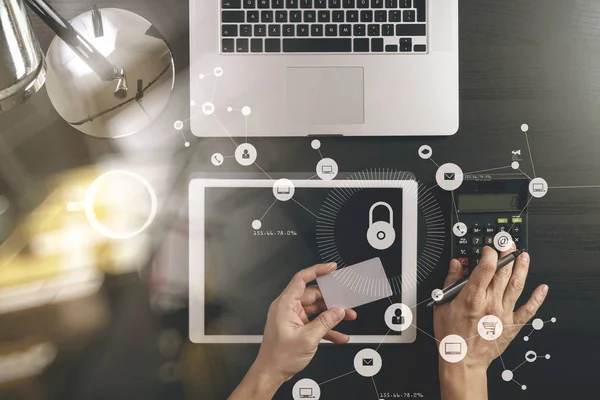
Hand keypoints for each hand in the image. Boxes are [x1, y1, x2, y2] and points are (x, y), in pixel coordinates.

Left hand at [229, 263, 356, 399]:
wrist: (271, 373)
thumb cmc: (279, 357)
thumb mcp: (308, 338)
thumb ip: (325, 322)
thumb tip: (338, 311)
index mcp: (285, 304)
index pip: (301, 279)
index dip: (317, 270)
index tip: (331, 268)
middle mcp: (288, 308)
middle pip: (313, 295)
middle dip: (331, 299)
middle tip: (346, 299)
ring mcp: (293, 318)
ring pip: (317, 309)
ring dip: (332, 314)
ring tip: (348, 316)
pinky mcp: (297, 327)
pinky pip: (315, 322)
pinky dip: (327, 328)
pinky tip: (340, 335)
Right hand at [434, 246, 548, 399]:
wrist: (462, 360)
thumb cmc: (451, 336)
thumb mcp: (442, 305)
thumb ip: (450, 282)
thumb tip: (456, 265)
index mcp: (472, 298)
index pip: (486, 267)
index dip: (490, 253)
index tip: (489, 248)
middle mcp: (490, 303)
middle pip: (503, 273)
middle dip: (506, 255)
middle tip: (508, 244)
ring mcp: (503, 314)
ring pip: (516, 286)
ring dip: (522, 269)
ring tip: (524, 256)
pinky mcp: (512, 324)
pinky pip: (528, 310)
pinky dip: (537, 298)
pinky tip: (542, 288)